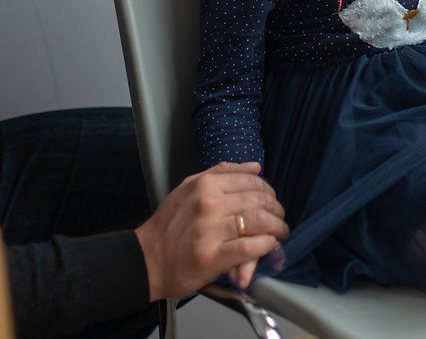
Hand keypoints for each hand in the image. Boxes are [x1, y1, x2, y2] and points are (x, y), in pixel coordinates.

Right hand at [135, 161, 288, 299]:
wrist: (145, 260)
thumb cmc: (168, 226)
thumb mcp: (188, 189)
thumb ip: (221, 174)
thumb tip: (255, 166)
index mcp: (204, 184)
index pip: (252, 180)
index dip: (269, 191)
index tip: (272, 202)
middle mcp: (208, 203)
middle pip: (260, 200)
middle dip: (277, 211)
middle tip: (280, 220)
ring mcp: (210, 230)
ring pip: (260, 221)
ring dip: (277, 228)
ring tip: (279, 234)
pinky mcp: (212, 257)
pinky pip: (250, 247)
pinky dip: (265, 246)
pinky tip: (268, 247)